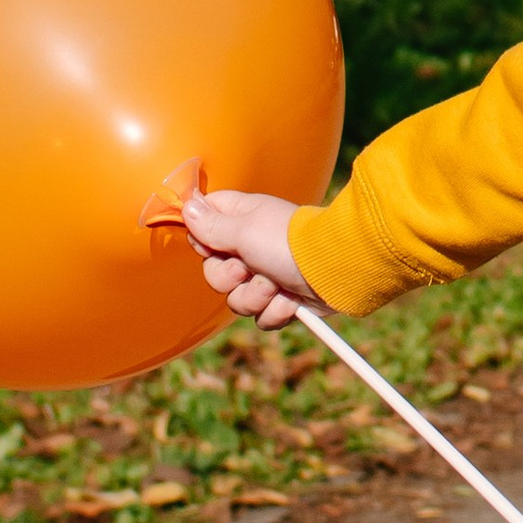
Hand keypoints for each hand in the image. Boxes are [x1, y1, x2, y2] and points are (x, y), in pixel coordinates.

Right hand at [184, 188, 311, 329]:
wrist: (334, 270)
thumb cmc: (288, 242)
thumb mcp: (243, 230)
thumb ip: (212, 224)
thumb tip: (187, 206)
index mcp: (241, 220)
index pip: (204, 225)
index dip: (202, 240)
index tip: (213, 244)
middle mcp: (251, 247)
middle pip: (214, 272)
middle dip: (229, 278)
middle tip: (248, 267)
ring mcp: (267, 275)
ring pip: (236, 299)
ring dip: (256, 296)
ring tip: (277, 283)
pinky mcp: (282, 299)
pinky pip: (261, 316)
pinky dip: (276, 310)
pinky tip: (291, 298)